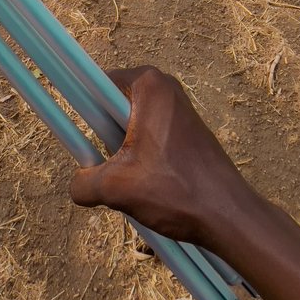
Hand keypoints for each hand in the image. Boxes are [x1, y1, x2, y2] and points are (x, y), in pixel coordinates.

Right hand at [69, 65, 255, 249]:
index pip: (93, 83)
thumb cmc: (176, 191)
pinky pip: (145, 134)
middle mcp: (163, 86)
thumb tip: (77, 186)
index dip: (77, 106)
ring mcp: (177, 106)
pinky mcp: (185, 128)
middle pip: (109, 105)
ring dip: (120, 151)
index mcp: (147, 84)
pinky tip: (145, 182)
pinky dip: (137, 156)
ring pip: (127, 124)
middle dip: (102, 136)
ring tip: (129, 179)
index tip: (71, 129)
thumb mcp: (116, 188)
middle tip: (108, 164)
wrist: (229, 216)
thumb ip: (84, 182)